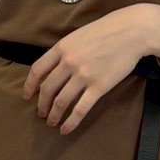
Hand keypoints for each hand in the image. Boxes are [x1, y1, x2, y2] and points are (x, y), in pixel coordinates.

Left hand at [22, 5, 151, 133]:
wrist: (132, 31)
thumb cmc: (108, 30)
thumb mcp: (79, 35)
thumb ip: (66, 50)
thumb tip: (55, 67)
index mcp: (62, 48)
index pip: (38, 70)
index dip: (30, 85)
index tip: (27, 96)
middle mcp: (69, 62)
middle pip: (47, 89)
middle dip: (41, 104)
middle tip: (41, 114)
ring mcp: (83, 75)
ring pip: (61, 102)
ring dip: (53, 115)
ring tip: (51, 123)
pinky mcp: (98, 87)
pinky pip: (80, 109)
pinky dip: (70, 122)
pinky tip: (65, 129)